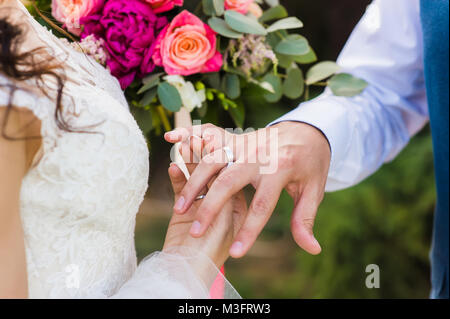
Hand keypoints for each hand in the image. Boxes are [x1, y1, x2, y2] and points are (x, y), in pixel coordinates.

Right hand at [164, 121, 330, 257]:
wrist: (307, 129)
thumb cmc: (309, 164)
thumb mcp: (314, 190)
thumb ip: (305, 219)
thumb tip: (311, 249)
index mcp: (280, 170)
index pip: (262, 205)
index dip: (249, 231)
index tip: (236, 254)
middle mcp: (258, 156)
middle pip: (228, 182)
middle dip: (210, 208)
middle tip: (196, 232)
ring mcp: (244, 144)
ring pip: (212, 161)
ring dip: (194, 183)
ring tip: (180, 208)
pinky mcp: (234, 137)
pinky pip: (208, 134)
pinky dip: (189, 135)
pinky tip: (171, 138)